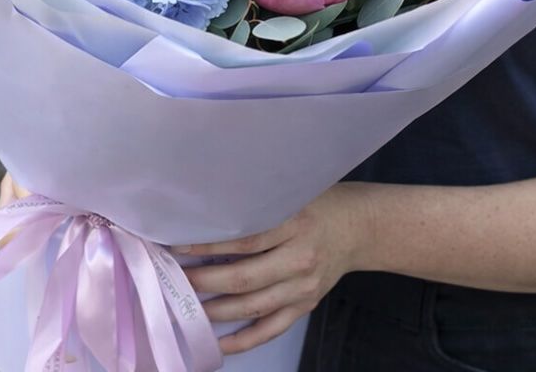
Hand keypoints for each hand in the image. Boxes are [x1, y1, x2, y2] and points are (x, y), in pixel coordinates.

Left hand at [180, 183, 374, 355]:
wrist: (360, 227)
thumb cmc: (321, 203)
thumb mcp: (294, 192)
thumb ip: (260, 203)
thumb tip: (211, 210)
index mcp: (296, 223)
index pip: (245, 240)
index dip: (209, 246)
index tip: (178, 245)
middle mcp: (300, 258)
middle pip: (244, 278)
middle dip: (204, 282)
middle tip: (175, 279)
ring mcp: (303, 287)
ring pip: (253, 307)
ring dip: (215, 310)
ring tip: (186, 306)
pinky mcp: (305, 306)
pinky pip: (271, 328)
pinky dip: (244, 340)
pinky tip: (218, 343)